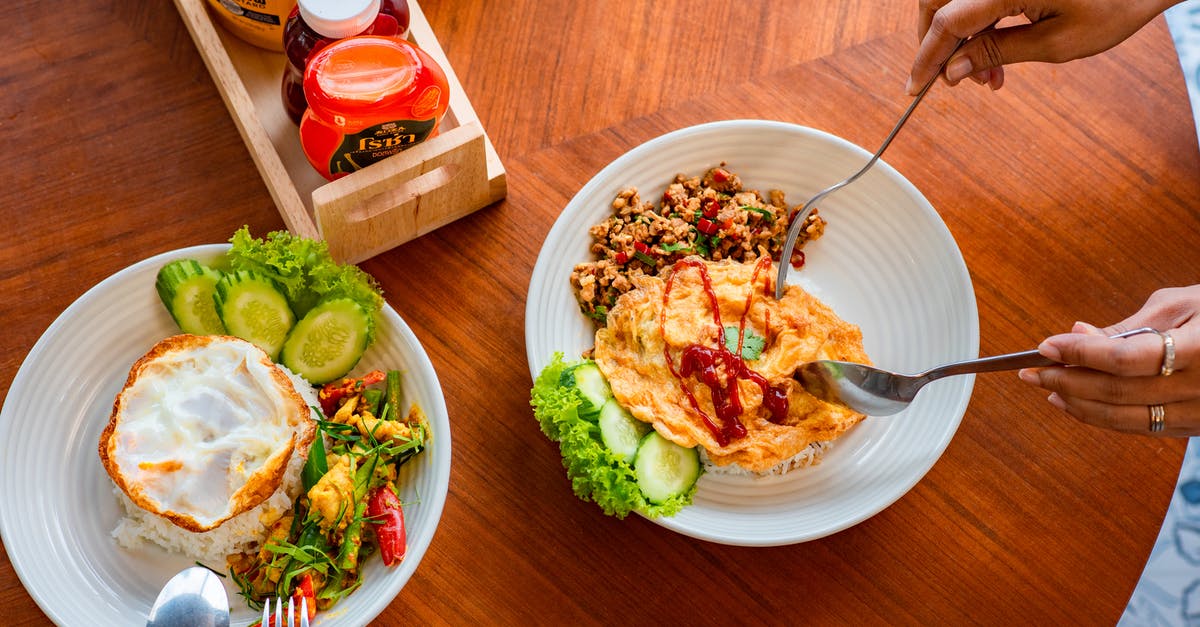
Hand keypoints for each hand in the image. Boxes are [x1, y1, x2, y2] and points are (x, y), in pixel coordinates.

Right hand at [907, 0, 1177, 94]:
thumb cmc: (1113, 6)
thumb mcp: (1056, 43)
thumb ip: (997, 53)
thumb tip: (952, 71)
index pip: (946, 21)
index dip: (926, 57)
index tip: (915, 88)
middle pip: (936, 2)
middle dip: (936, 44)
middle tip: (957, 81)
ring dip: (957, 36)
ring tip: (985, 74)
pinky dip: (974, 22)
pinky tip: (992, 50)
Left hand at [1018, 286, 1199, 435]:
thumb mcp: (1184, 303)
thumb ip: (1130, 326)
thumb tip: (1079, 333)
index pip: (1126, 359)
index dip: (1080, 354)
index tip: (1045, 345)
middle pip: (1118, 393)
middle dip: (1066, 380)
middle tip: (1031, 370)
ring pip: (1126, 418)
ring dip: (1079, 405)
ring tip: (1046, 387)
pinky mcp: (1197, 427)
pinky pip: (1142, 427)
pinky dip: (1104, 418)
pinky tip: (1077, 403)